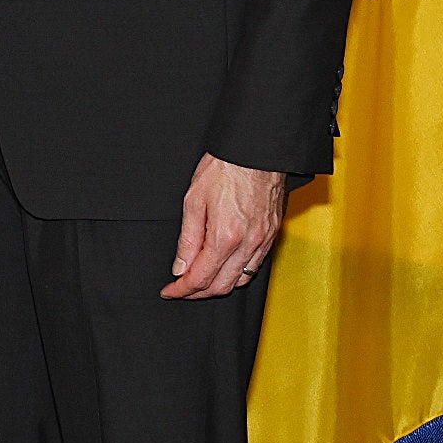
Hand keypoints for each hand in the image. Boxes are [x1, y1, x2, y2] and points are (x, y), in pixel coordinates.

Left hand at [163, 156, 285, 300]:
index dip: (181, 289)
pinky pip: (255, 265)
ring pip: (241, 280)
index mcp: (225, 236)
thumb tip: (181, 267)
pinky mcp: (272, 234)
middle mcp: (248, 244)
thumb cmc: (225, 168)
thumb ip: (187, 239)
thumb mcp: (194, 201)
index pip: (200, 278)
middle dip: (198, 292)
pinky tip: (225, 265)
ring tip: (201, 278)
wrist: (255, 150)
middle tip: (181, 287)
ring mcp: (263, 240)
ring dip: (219, 285)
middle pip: (221, 286)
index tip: (170, 291)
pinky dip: (237, 273)